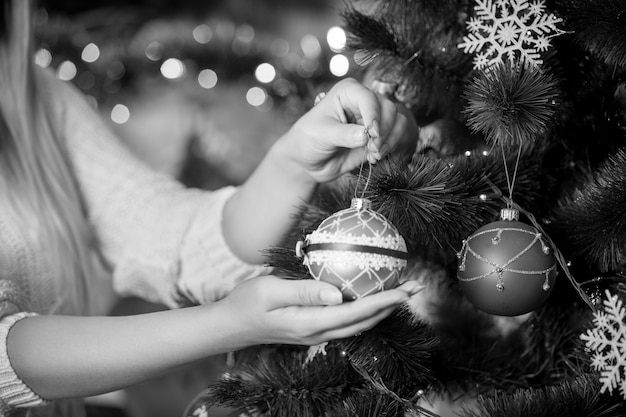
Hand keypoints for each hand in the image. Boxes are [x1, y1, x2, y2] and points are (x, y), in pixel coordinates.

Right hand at [219, 275, 423, 346]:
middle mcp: (318, 332)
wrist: (231, 324)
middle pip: (364, 321)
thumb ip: (304, 292)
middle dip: (393, 305)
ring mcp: (316, 333)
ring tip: (402, 292)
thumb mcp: (271, 291)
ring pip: (359, 324)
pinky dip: (366, 310)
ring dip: (383, 309)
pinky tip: (371, 297)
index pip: (356, 312)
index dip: (384, 301)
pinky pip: (347, 321)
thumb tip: (337, 294)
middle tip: (416, 287)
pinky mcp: (313, 328)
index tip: (405, 290)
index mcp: (310, 323)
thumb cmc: (247, 303)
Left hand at [273, 78, 410, 184]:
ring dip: (390, 140)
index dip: (374, 116)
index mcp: (348, 92)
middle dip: (383, 131)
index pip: (369, 98)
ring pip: (397, 121)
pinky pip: (397, 136)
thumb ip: (343, 134)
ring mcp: (373, 118)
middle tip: (372, 149)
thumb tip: (365, 136)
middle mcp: (364, 101)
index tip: (372, 135)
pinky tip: (375, 157)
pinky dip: (390, 147)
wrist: (308, 161)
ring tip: (374, 154)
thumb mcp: (321, 135)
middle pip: (389, 108)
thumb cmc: (308, 140)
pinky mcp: (378, 134)